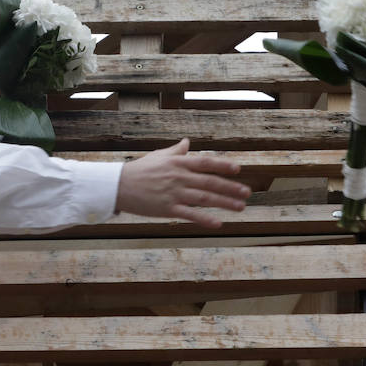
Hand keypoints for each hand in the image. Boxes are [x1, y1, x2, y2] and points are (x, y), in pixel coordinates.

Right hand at [116, 138, 248, 227]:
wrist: (118, 186)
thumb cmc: (139, 170)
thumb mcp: (158, 157)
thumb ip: (176, 151)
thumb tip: (187, 142)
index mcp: (178, 163)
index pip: (205, 162)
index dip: (223, 165)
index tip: (238, 169)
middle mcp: (179, 177)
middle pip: (210, 182)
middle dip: (230, 188)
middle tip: (246, 192)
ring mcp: (174, 193)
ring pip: (204, 198)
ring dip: (225, 203)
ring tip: (240, 207)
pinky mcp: (167, 209)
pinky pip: (189, 214)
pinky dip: (205, 219)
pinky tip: (218, 223)